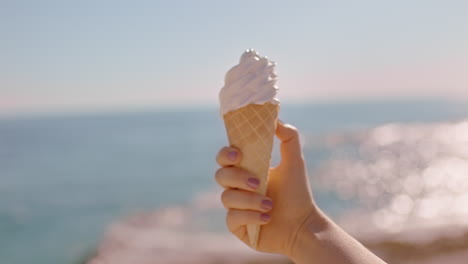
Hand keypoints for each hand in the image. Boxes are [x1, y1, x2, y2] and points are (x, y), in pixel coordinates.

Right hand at [215, 121, 317, 255]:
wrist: (303, 225)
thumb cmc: (298, 193)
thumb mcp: (295, 162)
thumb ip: (289, 138)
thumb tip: (276, 119)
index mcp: (246, 170)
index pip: (225, 158)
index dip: (225, 154)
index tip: (238, 155)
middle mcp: (236, 187)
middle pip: (220, 176)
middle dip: (237, 178)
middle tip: (257, 181)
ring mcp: (234, 207)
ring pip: (226, 198)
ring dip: (250, 200)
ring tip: (270, 204)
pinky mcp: (236, 225)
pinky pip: (232, 218)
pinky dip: (251, 217)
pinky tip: (267, 218)